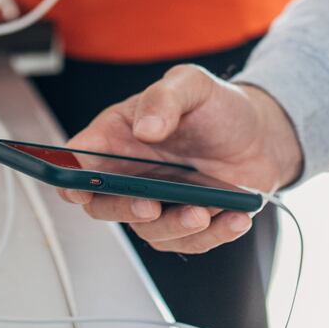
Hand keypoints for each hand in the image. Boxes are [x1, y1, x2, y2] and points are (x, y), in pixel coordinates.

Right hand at [60, 66, 303, 253]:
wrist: (261, 134)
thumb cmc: (216, 106)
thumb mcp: (192, 84)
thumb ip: (164, 98)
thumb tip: (145, 129)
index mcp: (116, 136)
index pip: (77, 159)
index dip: (67, 176)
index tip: (78, 188)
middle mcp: (130, 174)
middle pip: (103, 205)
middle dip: (124, 209)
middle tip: (149, 205)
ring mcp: (157, 202)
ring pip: (149, 231)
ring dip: (174, 226)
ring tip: (202, 212)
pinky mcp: (186, 223)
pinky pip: (189, 242)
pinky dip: (212, 236)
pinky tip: (234, 219)